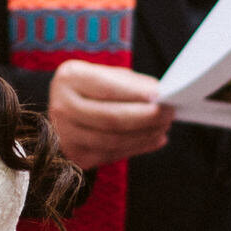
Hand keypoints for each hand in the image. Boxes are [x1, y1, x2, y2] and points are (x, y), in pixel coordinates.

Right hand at [46, 61, 172, 168]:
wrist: (63, 112)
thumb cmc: (91, 88)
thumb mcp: (105, 74)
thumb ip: (130, 83)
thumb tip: (158, 94)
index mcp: (69, 79)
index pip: (107, 88)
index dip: (135, 94)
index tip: (159, 95)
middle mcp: (62, 107)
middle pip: (111, 118)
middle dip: (145, 117)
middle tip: (169, 112)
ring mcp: (66, 134)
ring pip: (114, 140)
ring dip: (145, 134)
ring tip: (164, 126)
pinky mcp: (75, 155)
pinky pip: (113, 154)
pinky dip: (138, 147)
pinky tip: (154, 138)